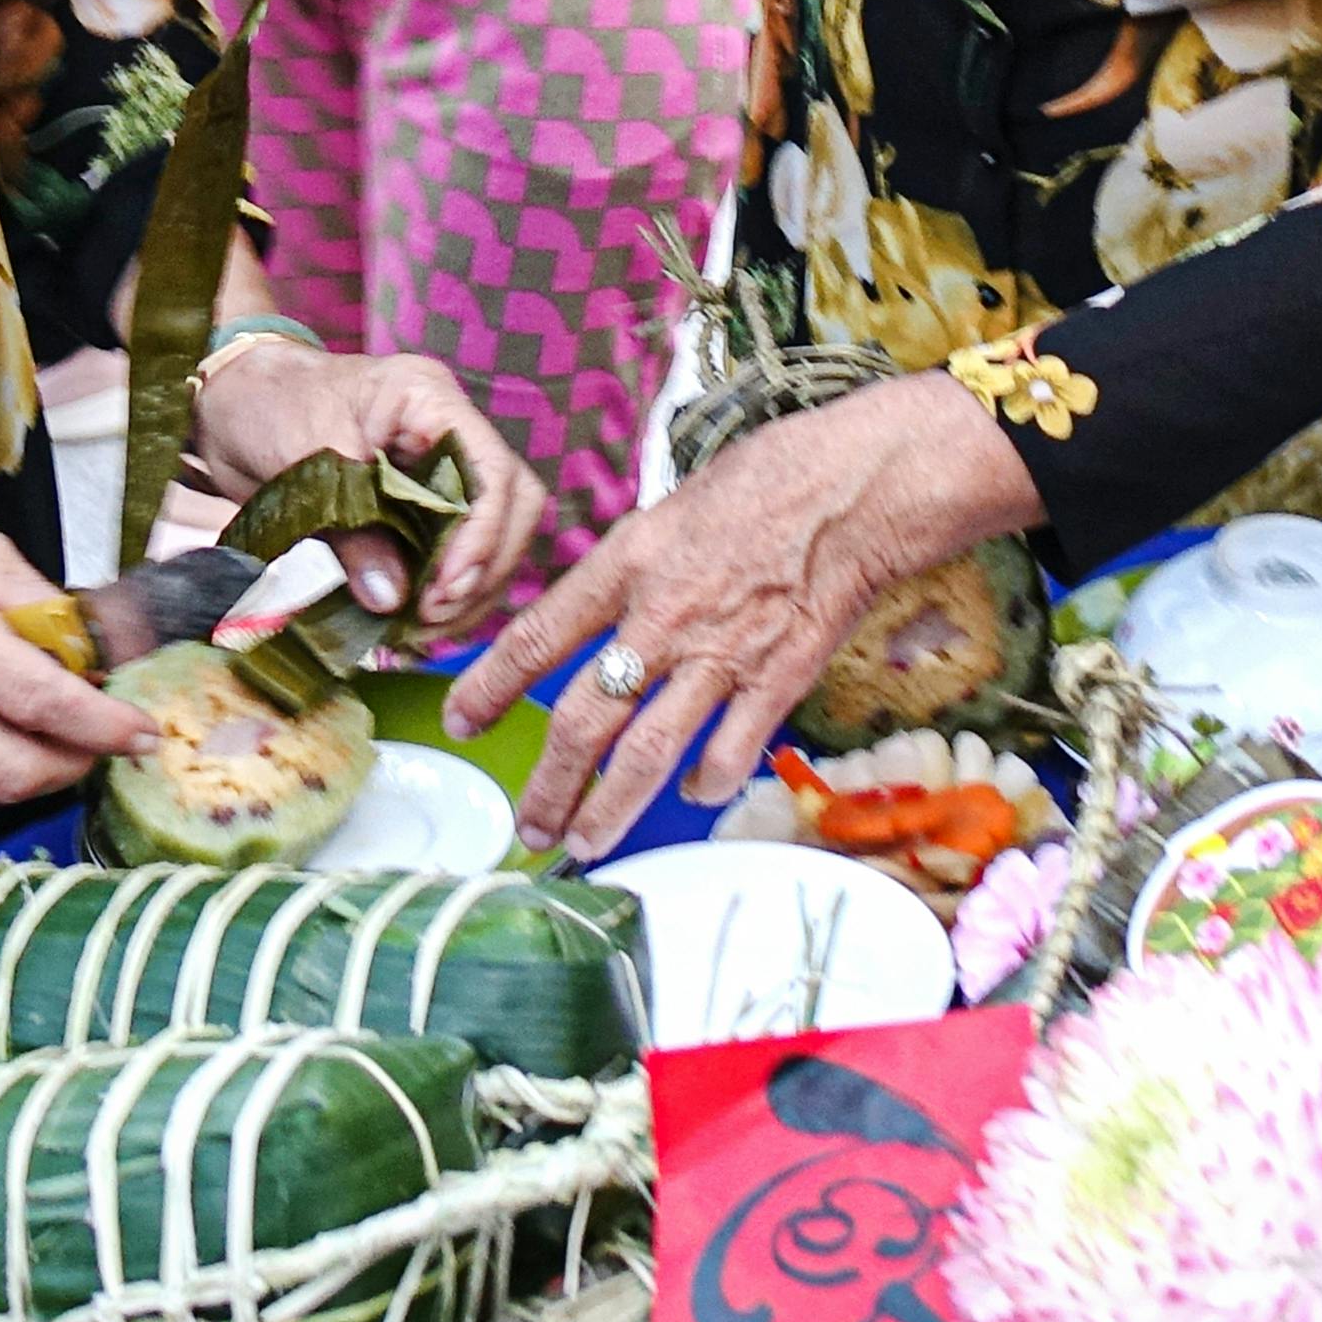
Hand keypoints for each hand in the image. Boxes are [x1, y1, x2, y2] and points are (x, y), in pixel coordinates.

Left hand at [188, 342, 545, 643]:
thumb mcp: (304, 459)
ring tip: (426, 630)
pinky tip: (418, 623)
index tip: (447, 590)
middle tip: (436, 617)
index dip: (483, 535)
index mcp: (430, 401)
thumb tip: (392, 599)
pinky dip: (444, 590)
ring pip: (495, 533)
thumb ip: (351, 528)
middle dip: (484, 568)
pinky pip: (455, 550)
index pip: (493, 470)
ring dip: (471, 588)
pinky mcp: (420, 506)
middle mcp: (449, 434)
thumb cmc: (265, 406)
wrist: (230, 409)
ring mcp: (438, 470)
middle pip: (512, 504)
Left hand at [442, 375, 1036, 853]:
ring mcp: (721, 653)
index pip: (539, 634)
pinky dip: (706, 782)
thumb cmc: (773, 479)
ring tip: (586, 842)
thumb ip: (635, 568)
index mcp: (629, 561)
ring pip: (647, 753)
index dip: (490, 685)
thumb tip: (601, 615)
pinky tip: (695, 794)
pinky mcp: (777, 679)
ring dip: (610, 808)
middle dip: (549, 782)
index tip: (461, 720)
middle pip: (583, 717)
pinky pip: (730, 752)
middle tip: (529, 824)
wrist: (860, 485)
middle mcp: (663, 615)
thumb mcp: (675, 508)